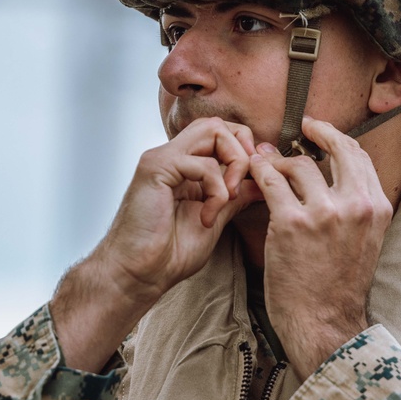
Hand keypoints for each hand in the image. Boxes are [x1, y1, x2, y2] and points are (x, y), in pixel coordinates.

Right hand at [52, 117, 255, 370]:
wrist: (139, 275)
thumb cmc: (168, 254)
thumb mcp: (214, 219)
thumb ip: (234, 197)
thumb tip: (261, 183)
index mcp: (183, 167)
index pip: (219, 134)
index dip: (243, 150)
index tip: (252, 182)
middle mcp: (172, 156)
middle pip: (217, 124)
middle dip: (242, 151)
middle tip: (242, 187)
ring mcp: (162, 159)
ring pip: (212, 131)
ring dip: (233, 164)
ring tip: (227, 199)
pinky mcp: (156, 169)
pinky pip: (203, 163)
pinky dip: (216, 190)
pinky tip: (206, 217)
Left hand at [248, 116, 392, 378]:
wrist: (323, 323)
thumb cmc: (337, 288)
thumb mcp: (363, 243)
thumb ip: (354, 209)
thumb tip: (332, 177)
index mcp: (376, 208)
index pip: (359, 157)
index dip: (338, 139)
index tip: (321, 132)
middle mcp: (355, 205)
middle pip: (336, 148)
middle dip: (317, 132)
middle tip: (300, 128)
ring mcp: (324, 212)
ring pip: (297, 165)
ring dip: (278, 162)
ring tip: (265, 168)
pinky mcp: (291, 222)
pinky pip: (270, 182)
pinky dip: (258, 174)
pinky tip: (251, 176)